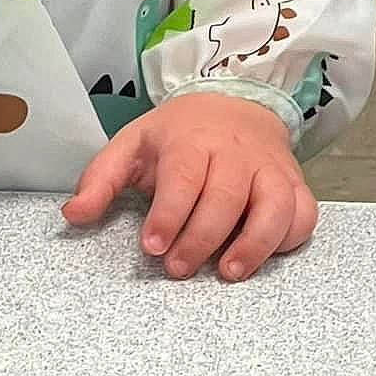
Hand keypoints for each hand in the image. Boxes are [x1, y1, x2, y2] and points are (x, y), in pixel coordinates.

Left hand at [63, 94, 316, 281]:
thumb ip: (101, 180)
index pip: (184, 177)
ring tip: (227, 272)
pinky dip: (289, 237)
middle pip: (225, 197)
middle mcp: (236, 152)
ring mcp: (271, 168)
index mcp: (192, 140)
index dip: (169, 214)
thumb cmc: (179, 135)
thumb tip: (72, 216)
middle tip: (177, 268)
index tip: (152, 246)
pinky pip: (303, 213)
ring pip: (273, 206)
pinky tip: (265, 254)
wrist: (236, 103)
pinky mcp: (296, 184)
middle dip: (201, 238)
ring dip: (254, 244)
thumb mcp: (133, 145)